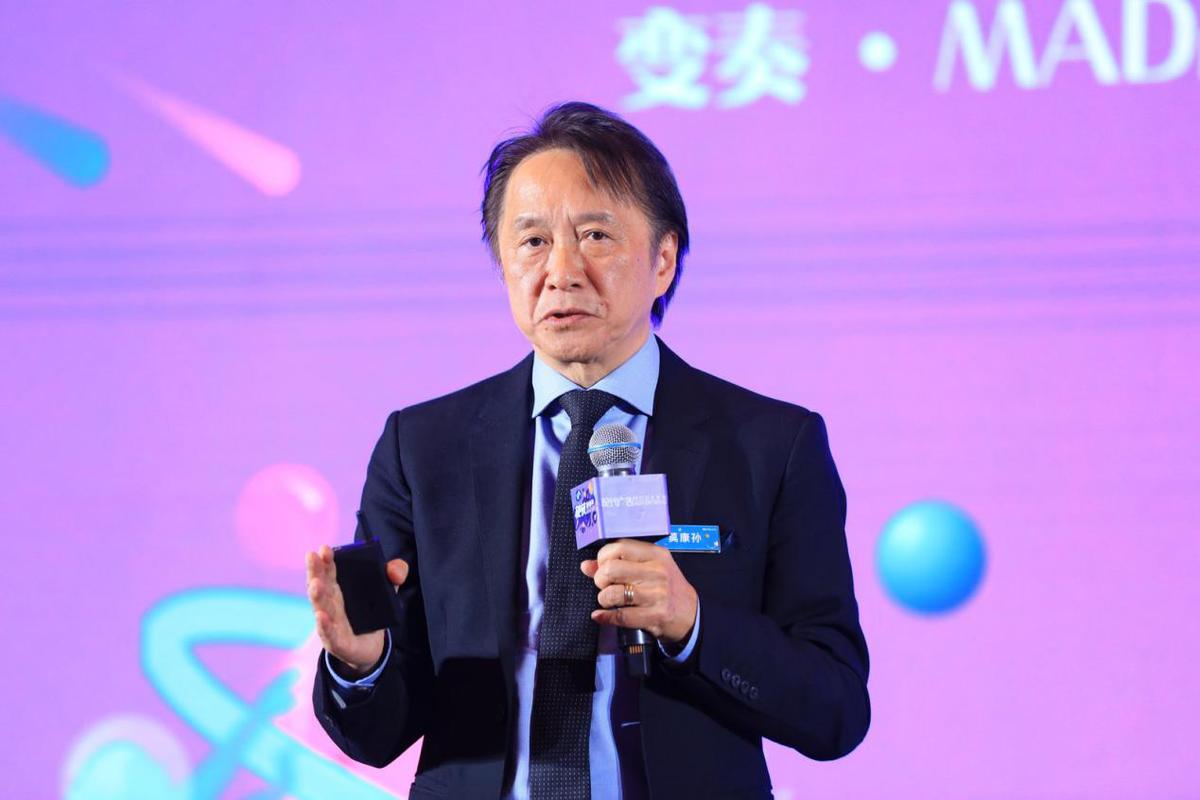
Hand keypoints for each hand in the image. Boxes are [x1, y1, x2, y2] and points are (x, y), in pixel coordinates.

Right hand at [305, 544, 408, 678]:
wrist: (372, 647)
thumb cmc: (372, 613)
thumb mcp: (388, 590)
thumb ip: (395, 574)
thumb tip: (393, 569)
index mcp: (338, 588)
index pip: (329, 571)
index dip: (325, 559)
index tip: (324, 547)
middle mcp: (330, 604)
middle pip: (320, 586)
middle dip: (315, 571)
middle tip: (312, 556)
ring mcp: (331, 623)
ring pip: (322, 608)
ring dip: (317, 596)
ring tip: (316, 584)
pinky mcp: (338, 643)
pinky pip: (330, 634)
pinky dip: (325, 625)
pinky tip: (321, 616)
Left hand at [581, 539, 697, 644]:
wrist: (691, 614)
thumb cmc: (666, 587)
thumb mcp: (648, 568)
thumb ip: (618, 563)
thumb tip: (586, 566)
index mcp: (656, 555)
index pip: (619, 547)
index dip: (603, 557)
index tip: (602, 566)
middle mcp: (657, 572)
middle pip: (612, 569)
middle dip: (600, 579)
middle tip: (605, 585)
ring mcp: (657, 594)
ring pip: (613, 593)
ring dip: (603, 599)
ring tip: (608, 600)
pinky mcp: (655, 615)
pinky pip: (621, 616)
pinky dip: (605, 617)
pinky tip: (601, 616)